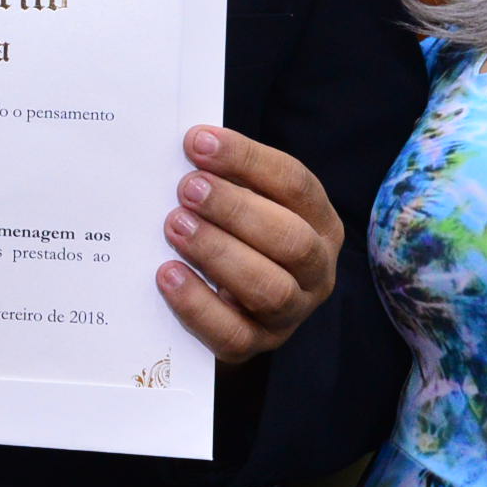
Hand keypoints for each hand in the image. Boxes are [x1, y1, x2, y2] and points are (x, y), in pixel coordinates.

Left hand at [158, 126, 343, 362]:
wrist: (230, 307)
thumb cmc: (236, 236)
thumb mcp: (241, 202)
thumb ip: (224, 176)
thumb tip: (190, 145)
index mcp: (319, 221)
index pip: (294, 184)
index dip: (246, 160)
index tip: (197, 142)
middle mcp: (316, 269)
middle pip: (290, 239)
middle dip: (235, 210)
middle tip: (187, 189)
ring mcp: (291, 312)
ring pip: (268, 288)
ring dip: (218, 253)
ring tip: (175, 227)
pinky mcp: (257, 344)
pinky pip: (233, 334)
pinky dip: (197, 304)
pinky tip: (167, 275)